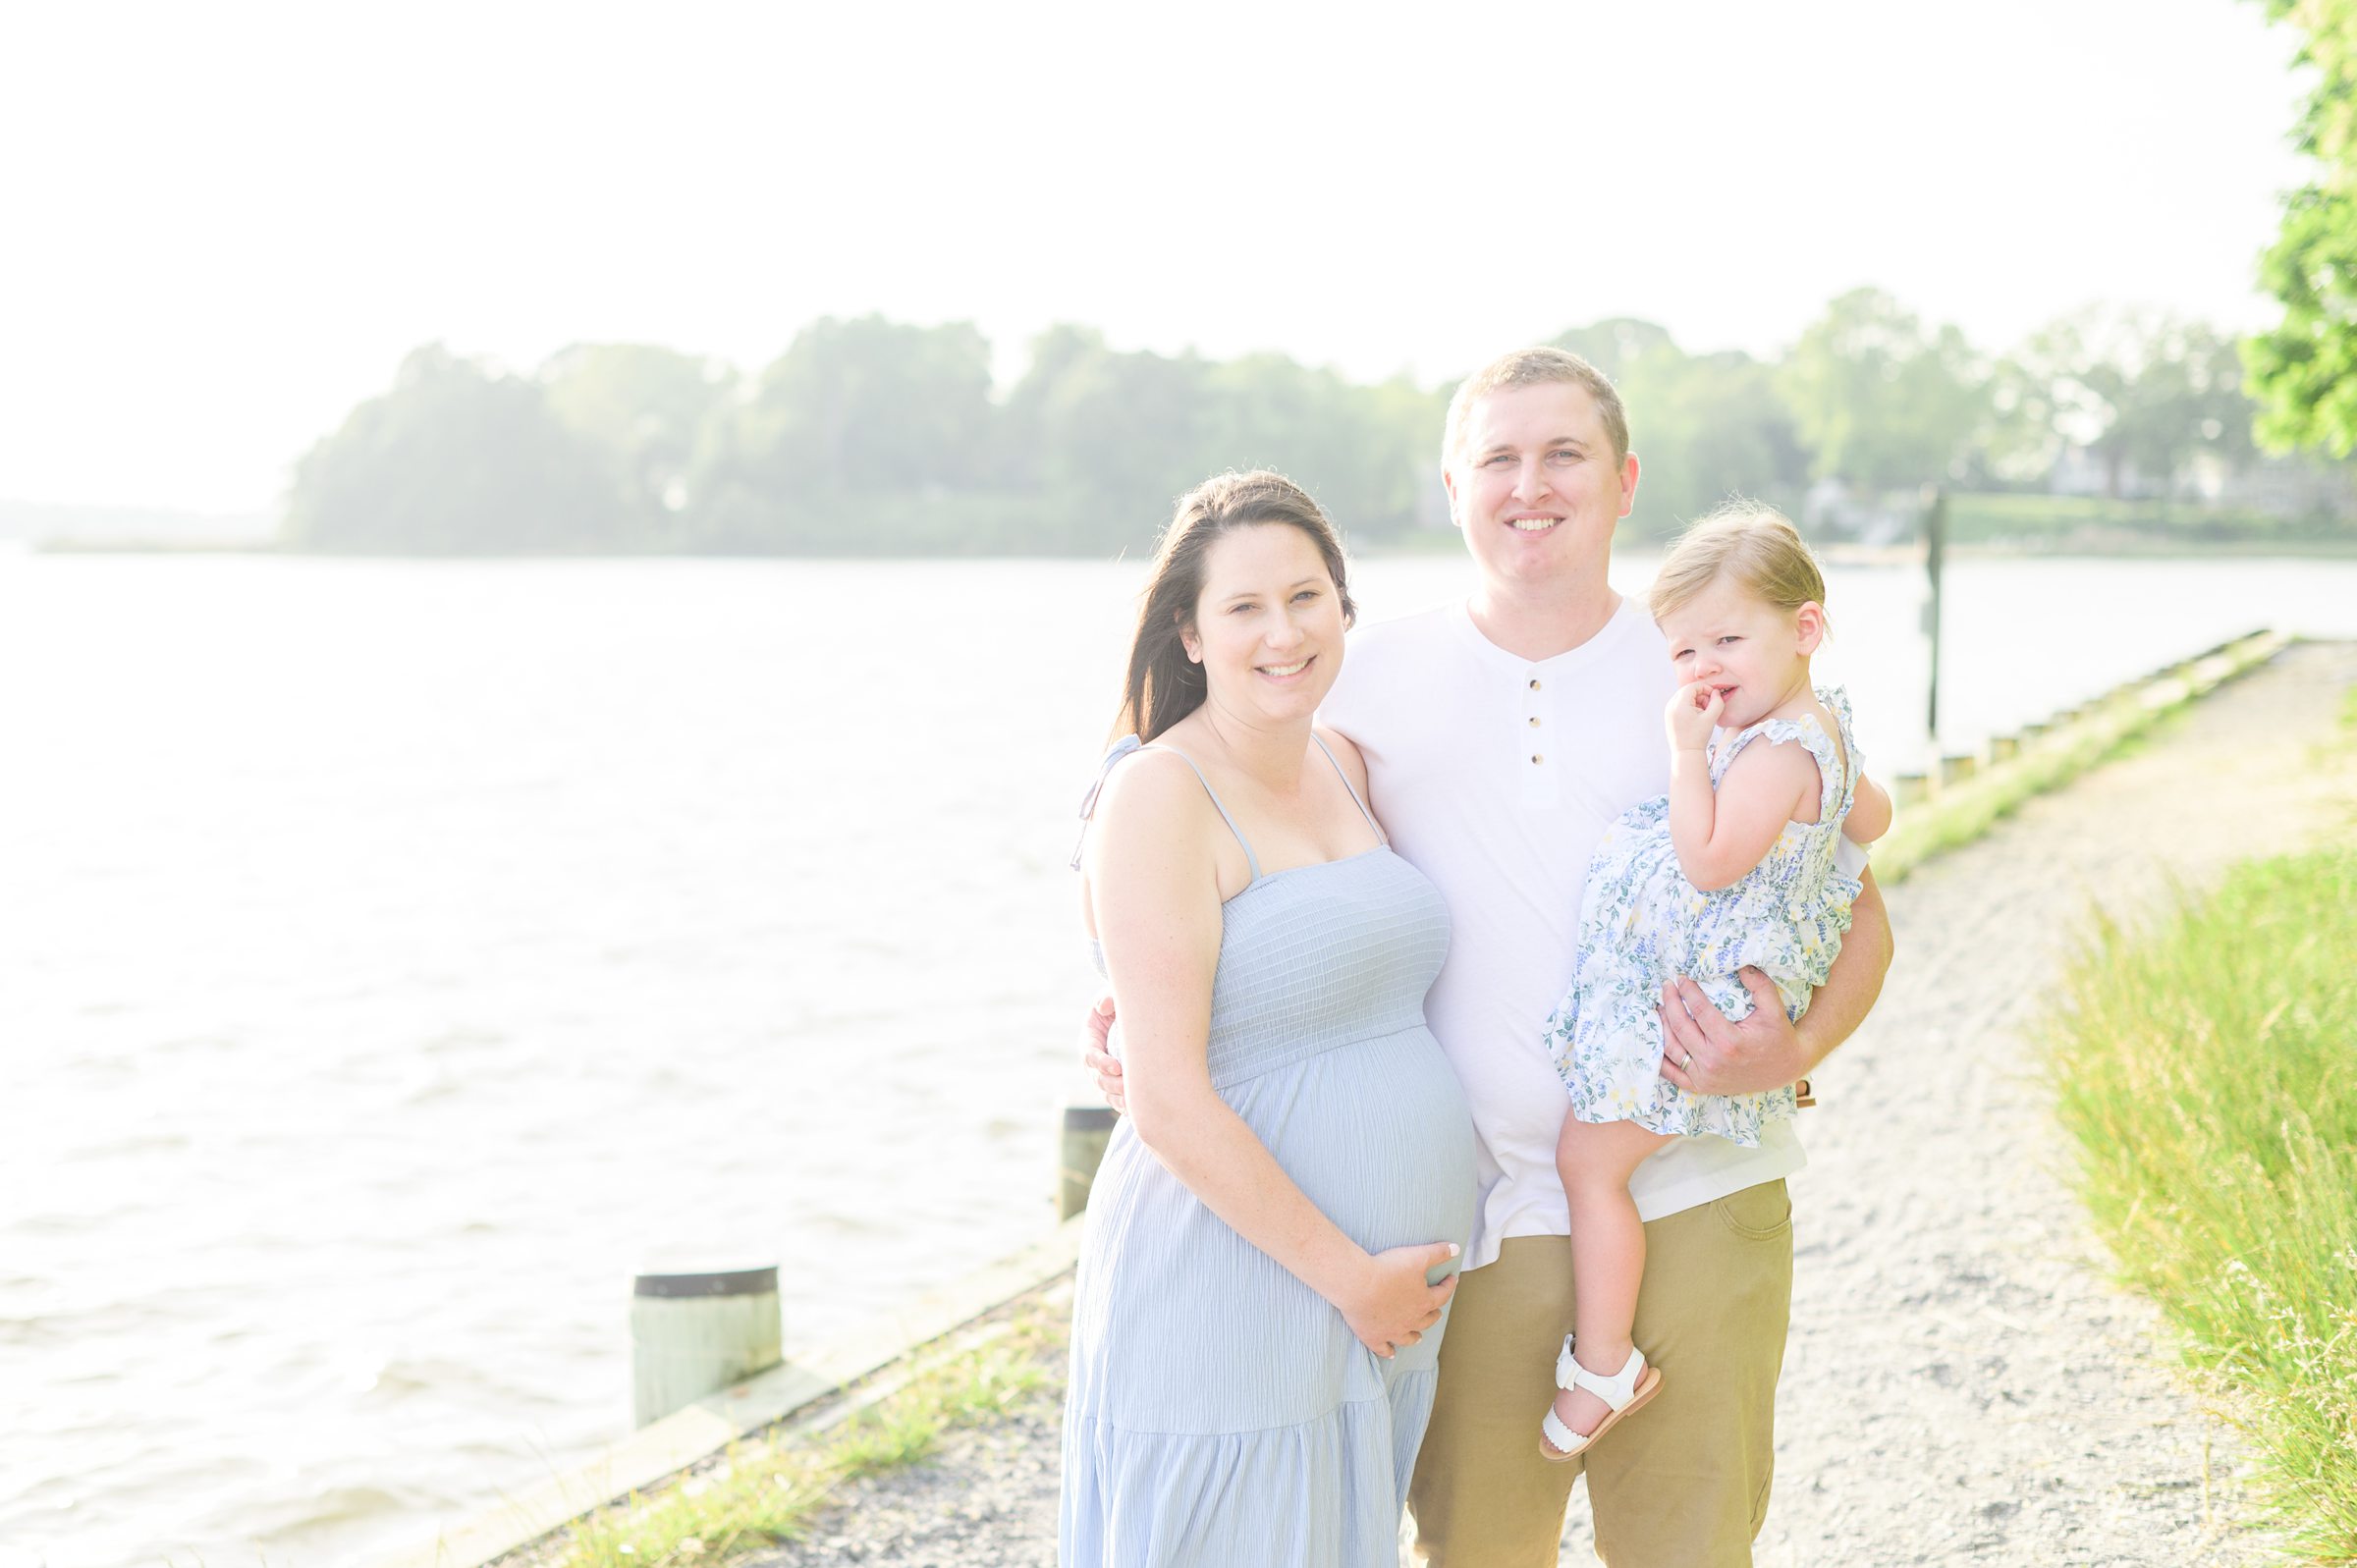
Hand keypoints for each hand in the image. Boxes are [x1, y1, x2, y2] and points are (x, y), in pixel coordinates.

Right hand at [1078, 993, 1123, 1113]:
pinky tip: (1138, 1110)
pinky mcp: (1115, 1086)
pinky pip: (1118, 1101)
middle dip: (1113, 1085)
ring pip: (1108, 1094)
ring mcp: (1103, 1076)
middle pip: (1098, 1079)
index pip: (1090, 1055)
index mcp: (1089, 1040)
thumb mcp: (1112, 997)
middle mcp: (1093, 1062)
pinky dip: (1126, 1107)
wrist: (1133, 1021)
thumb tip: (1103, 1006)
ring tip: (1135, 1103)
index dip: (1101, 1062)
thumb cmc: (1120, 1007)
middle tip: (1129, 1087)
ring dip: (1120, 1100)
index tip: (1117, 1067)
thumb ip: (1107, 997)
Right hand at [1338, 1242, 1460, 1358]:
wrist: (1359, 1285)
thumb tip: (1456, 1249)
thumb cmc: (1388, 1270)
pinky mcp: (1374, 1337)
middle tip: (1436, 1312)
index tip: (1451, 1280)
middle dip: (1433, 1315)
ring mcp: (1392, 1331)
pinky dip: (1388, 1351)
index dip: (1448, 1286)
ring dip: (1414, 1337)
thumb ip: (1438, 1253)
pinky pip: (1383, 1348)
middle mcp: (1411, 1320)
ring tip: (1418, 1337)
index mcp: (1423, 1302)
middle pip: (1427, 1320)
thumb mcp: (1417, 1256)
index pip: (1442, 1295)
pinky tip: (1391, 1353)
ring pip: (1408, 1338)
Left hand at [1658, 970, 1808, 1096]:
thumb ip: (1759, 984)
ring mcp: (1705, 1077)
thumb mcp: (1774, 1009)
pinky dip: (1660, 1056)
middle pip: (1680, 1027)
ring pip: (1671, 1048)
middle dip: (1670, 1003)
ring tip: (1660, 1006)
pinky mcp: (1701, 1087)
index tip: (1681, 978)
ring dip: (1662, 1025)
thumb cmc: (1778, 1036)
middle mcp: (1713, 1062)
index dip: (1687, 991)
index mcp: (1730, 1042)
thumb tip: (1740, 964)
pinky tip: (1657, 1037)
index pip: (1699, 1011)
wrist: (1785, 1068)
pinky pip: (1672, 1073)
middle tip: (1666, 986)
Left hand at [1665, 681, 1723, 752]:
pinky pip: (1679, 704)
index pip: (1692, 687)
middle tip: (1708, 707)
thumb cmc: (1699, 736)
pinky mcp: (1668, 715)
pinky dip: (1689, 706)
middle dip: (1700, 695)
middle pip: (1687, 690)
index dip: (1705, 689)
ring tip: (1703, 713)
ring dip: (1695, 700)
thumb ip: (1717, 702)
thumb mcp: (1711, 718)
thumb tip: (1716, 692)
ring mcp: (1668, 710)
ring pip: (1684, 696)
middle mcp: (1670, 705)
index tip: (1714, 697)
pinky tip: (1696, 717)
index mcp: (1679, 705)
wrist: (1686, 752)